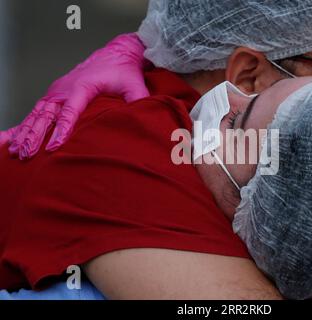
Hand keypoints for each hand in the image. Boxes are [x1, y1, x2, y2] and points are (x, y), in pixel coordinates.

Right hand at [0, 33, 149, 158]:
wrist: (117, 53)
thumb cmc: (124, 71)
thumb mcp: (135, 86)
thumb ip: (138, 102)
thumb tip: (143, 120)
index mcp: (83, 86)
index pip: (70, 111)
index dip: (62, 130)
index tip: (54, 147)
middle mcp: (65, 88)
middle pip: (47, 115)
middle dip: (35, 136)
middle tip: (27, 154)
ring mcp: (57, 91)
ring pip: (37, 114)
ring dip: (25, 132)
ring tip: (15, 150)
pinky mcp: (55, 94)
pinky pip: (36, 111)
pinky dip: (24, 125)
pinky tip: (13, 138)